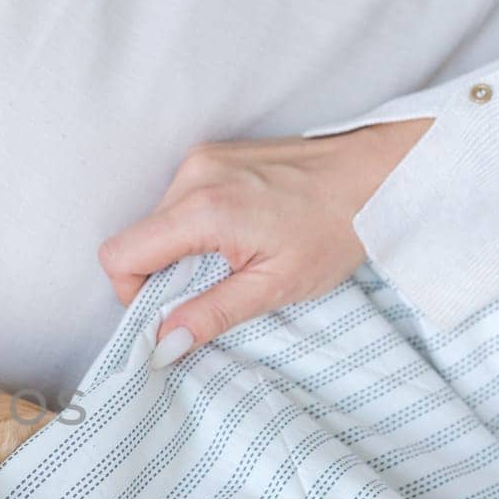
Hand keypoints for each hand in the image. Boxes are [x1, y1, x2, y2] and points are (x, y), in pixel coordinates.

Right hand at [99, 120, 430, 364]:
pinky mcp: (211, 154)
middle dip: (162, 274)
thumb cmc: (336, 228)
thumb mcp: (275, 286)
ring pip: (156, 222)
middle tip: (215, 285)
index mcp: (203, 209)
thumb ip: (212, 314)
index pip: (121, 254)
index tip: (172, 308)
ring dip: (181, 250)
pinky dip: (194, 227)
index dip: (133, 292)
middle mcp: (193, 174)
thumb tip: (164, 344)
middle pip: (137, 239)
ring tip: (234, 256)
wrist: (377, 172)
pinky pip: (178, 201)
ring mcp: (201, 159)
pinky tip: (238, 233)